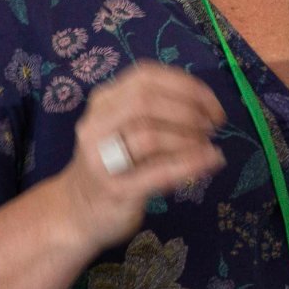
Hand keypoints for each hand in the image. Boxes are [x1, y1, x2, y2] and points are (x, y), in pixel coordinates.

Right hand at [52, 61, 225, 251]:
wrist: (76, 212)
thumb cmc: (112, 166)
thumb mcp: (125, 128)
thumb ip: (156, 111)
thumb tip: (207, 107)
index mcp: (103, 102)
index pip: (146, 76)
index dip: (186, 86)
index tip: (212, 105)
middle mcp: (97, 125)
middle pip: (146, 101)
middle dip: (189, 109)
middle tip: (213, 126)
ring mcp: (102, 158)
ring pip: (150, 135)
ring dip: (189, 137)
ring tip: (208, 145)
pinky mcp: (116, 190)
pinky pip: (158, 171)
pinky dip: (190, 163)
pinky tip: (211, 161)